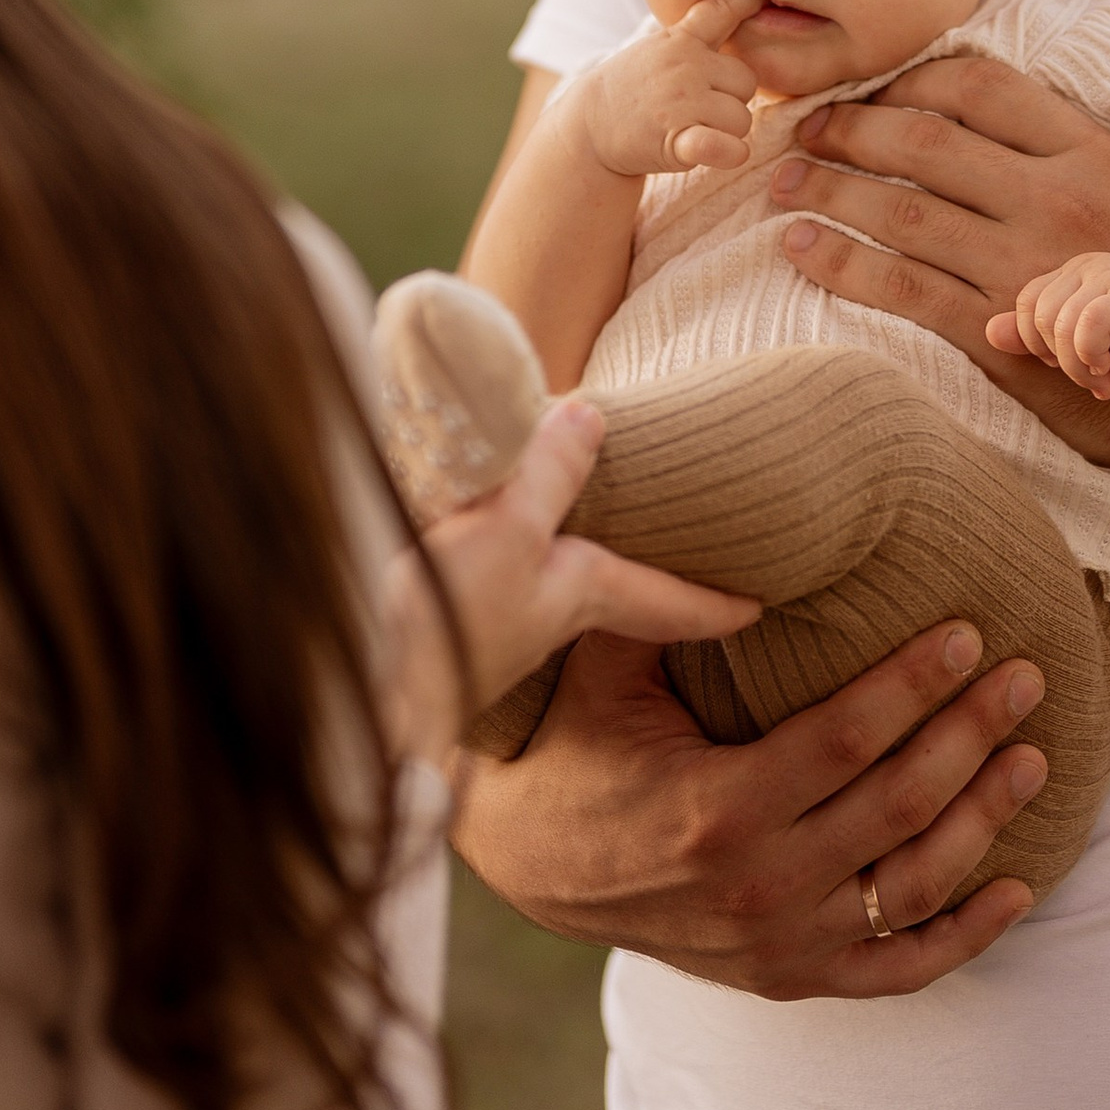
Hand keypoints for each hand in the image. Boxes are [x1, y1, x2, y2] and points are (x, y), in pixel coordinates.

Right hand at [390, 400, 761, 773]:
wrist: (350, 692)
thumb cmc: (442, 619)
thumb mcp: (509, 532)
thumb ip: (548, 475)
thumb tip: (591, 417)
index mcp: (573, 596)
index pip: (663, 600)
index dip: (713, 601)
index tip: (759, 610)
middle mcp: (535, 617)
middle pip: (600, 588)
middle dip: (632, 572)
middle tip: (667, 550)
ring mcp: (479, 625)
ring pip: (537, 581)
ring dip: (554, 558)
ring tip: (562, 528)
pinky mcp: (426, 621)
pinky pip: (475, 577)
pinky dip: (486, 553)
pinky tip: (464, 540)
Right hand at [451, 618, 1052, 997]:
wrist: (533, 868)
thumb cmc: (577, 746)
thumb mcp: (602, 668)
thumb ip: (663, 600)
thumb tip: (738, 528)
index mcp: (715, 807)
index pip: (846, 741)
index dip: (915, 686)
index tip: (969, 635)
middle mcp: (756, 887)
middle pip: (897, 808)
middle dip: (972, 737)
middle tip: (1027, 679)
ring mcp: (777, 945)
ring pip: (910, 888)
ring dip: (983, 823)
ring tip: (1032, 758)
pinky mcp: (788, 979)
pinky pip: (895, 970)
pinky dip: (964, 936)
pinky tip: (1018, 890)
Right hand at [578, 0, 759, 176]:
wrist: (589, 127)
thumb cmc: (633, 86)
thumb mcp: (661, 47)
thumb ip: (700, 27)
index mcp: (681, 41)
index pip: (721, 10)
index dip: (747, 1)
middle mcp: (684, 67)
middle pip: (747, 83)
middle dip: (732, 98)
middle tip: (702, 108)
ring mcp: (681, 104)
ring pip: (741, 120)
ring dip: (727, 131)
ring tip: (695, 128)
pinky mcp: (677, 143)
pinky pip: (727, 147)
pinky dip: (730, 153)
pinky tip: (720, 151)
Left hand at [763, 52, 1109, 496]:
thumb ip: (1057, 147)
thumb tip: (960, 103)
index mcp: (1090, 152)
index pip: (979, 85)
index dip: (906, 81)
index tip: (864, 89)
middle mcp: (1058, 200)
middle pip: (927, 141)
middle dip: (849, 129)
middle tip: (802, 130)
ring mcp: (1025, 267)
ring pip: (902, 212)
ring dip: (829, 191)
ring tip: (785, 181)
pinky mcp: (998, 332)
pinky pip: (901, 286)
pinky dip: (841, 262)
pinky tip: (801, 247)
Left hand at [991, 251, 1109, 398]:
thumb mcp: (1077, 349)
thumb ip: (1035, 338)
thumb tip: (989, 332)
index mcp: (1069, 273)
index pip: (1026, 305)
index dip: (1038, 344)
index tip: (1068, 365)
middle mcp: (1088, 265)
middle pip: (1039, 316)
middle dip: (1058, 360)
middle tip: (1089, 377)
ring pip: (1061, 324)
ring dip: (1077, 366)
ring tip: (1102, 376)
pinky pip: (1088, 324)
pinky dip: (1090, 356)